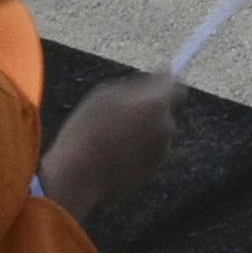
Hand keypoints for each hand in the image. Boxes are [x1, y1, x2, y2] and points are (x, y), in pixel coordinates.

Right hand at [39, 72, 180, 220]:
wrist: (75, 179)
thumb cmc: (86, 133)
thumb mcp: (104, 97)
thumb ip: (138, 85)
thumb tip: (163, 73)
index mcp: (157, 105)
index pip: (176, 88)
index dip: (166, 85)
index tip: (155, 83)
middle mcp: (165, 128)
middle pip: (164, 112)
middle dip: (148, 111)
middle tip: (119, 114)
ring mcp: (160, 152)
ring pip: (155, 135)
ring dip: (141, 132)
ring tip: (109, 139)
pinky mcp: (151, 172)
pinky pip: (147, 154)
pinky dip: (136, 152)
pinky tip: (111, 156)